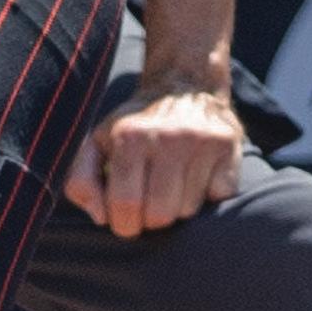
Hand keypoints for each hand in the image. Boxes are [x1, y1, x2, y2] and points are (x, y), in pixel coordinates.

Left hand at [65, 81, 246, 237]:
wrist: (184, 86)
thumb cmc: (134, 125)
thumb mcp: (97, 142)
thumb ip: (82, 180)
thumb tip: (99, 216)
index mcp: (129, 135)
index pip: (125, 203)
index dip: (123, 224)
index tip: (125, 221)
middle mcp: (167, 137)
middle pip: (160, 214)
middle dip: (150, 221)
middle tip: (148, 207)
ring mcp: (201, 142)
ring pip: (189, 211)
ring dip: (178, 208)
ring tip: (171, 186)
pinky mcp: (229, 147)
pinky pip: (219, 198)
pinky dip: (207, 196)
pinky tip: (196, 177)